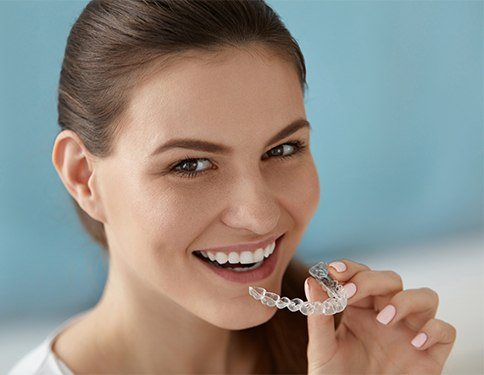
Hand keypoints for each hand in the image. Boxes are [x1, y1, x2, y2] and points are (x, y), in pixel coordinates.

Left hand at [305, 259, 455, 373]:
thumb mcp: (322, 348)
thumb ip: (319, 316)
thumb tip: (313, 282)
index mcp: (359, 309)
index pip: (361, 275)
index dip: (351, 268)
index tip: (335, 271)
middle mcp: (386, 314)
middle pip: (391, 280)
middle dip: (371, 281)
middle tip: (351, 293)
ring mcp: (409, 332)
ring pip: (425, 296)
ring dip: (405, 300)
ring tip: (384, 318)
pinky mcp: (430, 354)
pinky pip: (446, 330)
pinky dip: (434, 330)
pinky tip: (415, 342)